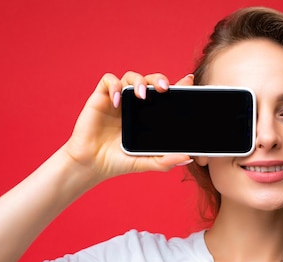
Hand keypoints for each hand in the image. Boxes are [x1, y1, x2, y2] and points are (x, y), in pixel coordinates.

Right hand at [64, 72, 194, 182]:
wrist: (92, 164)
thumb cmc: (120, 161)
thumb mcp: (147, 162)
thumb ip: (166, 160)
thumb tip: (188, 158)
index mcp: (150, 114)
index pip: (165, 94)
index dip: (178, 85)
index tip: (189, 81)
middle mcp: (135, 104)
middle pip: (151, 80)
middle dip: (159, 79)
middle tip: (164, 88)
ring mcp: (119, 99)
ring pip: (132, 76)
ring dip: (138, 81)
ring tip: (141, 95)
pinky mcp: (101, 97)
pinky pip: (109, 80)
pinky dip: (114, 86)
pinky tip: (116, 101)